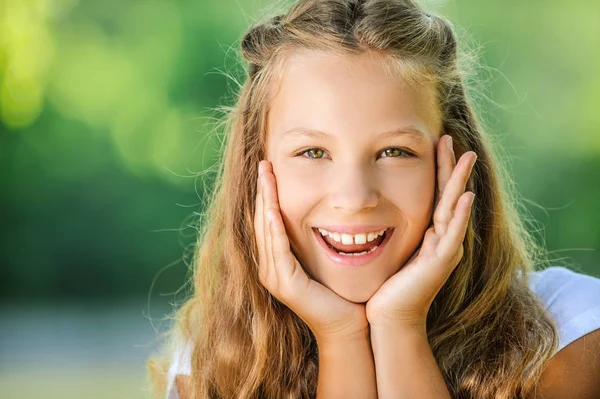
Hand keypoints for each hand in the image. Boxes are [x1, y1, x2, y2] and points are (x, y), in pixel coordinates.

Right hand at [255, 160, 367, 341]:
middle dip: (262, 191)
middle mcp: (269, 268)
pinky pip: (278, 249)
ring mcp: (275, 277)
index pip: (267, 220)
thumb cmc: (342, 292)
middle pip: (261, 221)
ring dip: (265, 202)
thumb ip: (315, 237)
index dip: (267, 194)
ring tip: (265, 176)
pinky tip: (274, 209)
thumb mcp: (324, 257)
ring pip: (265, 230)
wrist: (350, 325)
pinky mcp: (286, 284)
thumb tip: (322, 210)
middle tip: (263, 163)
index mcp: (276, 261)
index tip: (269, 169)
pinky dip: (275, 228)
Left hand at [365, 135, 476, 331]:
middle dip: (450, 167)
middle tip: (449, 138)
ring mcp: (444, 251)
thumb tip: (374, 213)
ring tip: (466, 156)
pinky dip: (459, 215)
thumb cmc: (385, 288)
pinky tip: (465, 196)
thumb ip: (390, 232)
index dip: (437, 169)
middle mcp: (441, 240)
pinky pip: (452, 234)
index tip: (435, 143)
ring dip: (459, 182)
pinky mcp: (439, 263)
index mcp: (429, 235)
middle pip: (448, 195)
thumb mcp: (389, 251)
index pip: (436, 194)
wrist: (388, 319)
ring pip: (454, 209)